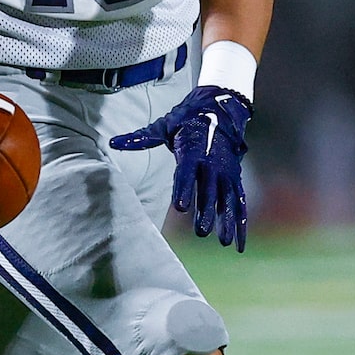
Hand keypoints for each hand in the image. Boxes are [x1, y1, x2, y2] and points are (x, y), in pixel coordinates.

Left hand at [113, 85, 251, 248]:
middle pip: (209, 189)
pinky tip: (238, 244)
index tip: (181, 207)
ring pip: (228, 198)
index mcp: (193, 150)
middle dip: (206, 210)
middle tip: (200, 231)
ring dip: (226, 219)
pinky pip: (240, 202)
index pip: (187, 172)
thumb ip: (141, 138)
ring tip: (221, 241)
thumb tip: (114, 142)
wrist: (218, 110)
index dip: (184, 189)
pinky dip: (240, 223)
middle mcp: (212, 162)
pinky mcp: (235, 179)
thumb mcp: (164, 126)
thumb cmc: (186, 121)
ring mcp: (226, 172)